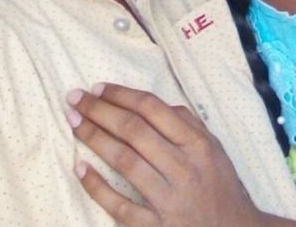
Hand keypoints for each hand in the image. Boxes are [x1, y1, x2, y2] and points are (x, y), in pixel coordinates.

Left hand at [64, 83, 295, 226]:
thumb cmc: (221, 186)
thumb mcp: (213, 148)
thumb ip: (186, 122)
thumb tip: (149, 103)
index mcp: (197, 144)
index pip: (152, 109)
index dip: (121, 94)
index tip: (97, 88)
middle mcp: (184, 168)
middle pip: (133, 130)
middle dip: (99, 111)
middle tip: (74, 99)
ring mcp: (170, 200)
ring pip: (124, 161)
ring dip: (94, 138)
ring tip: (74, 123)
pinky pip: (121, 207)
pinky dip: (98, 187)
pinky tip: (81, 169)